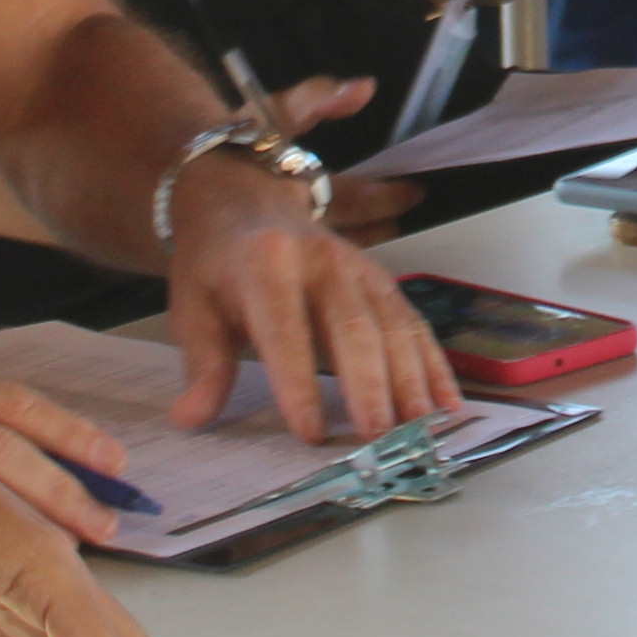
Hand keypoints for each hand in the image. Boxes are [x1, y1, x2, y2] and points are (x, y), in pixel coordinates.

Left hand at [160, 119, 461, 447]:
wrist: (245, 200)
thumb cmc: (215, 265)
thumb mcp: (193, 307)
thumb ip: (203, 364)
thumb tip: (191, 418)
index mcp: (267, 265)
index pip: (286, 332)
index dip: (299, 384)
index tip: (310, 433)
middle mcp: (322, 262)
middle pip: (352, 328)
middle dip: (369, 385)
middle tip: (377, 436)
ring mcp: (359, 268)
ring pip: (392, 325)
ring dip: (411, 378)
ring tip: (419, 426)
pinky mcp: (382, 279)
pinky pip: (413, 322)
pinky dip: (433, 363)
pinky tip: (446, 401)